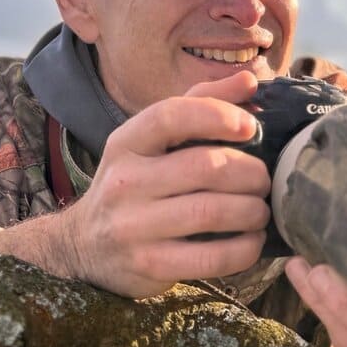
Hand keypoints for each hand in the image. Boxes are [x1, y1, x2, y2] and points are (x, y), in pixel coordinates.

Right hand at [0, 71, 271, 297]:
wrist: (82, 246)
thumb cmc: (133, 185)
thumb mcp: (151, 142)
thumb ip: (199, 105)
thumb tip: (250, 81)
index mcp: (126, 143)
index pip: (171, 115)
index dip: (218, 116)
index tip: (250, 128)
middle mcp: (124, 181)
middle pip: (205, 167)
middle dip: (250, 173)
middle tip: (263, 180)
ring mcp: (133, 226)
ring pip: (212, 212)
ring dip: (252, 211)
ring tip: (261, 210)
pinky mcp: (149, 265)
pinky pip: (211, 258)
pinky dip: (244, 249)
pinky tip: (252, 240)